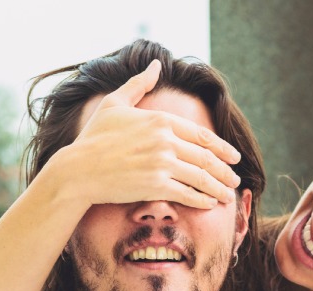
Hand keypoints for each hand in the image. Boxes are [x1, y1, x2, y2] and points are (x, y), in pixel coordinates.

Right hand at [47, 60, 242, 209]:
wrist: (78, 170)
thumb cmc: (93, 137)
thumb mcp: (115, 104)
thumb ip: (139, 85)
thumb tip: (156, 65)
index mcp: (160, 119)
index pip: (201, 135)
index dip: (222, 148)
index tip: (233, 156)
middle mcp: (165, 140)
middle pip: (206, 157)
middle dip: (225, 170)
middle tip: (234, 177)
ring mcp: (161, 163)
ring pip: (201, 177)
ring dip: (219, 187)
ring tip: (227, 194)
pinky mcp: (156, 186)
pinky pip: (188, 193)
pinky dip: (203, 200)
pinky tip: (210, 203)